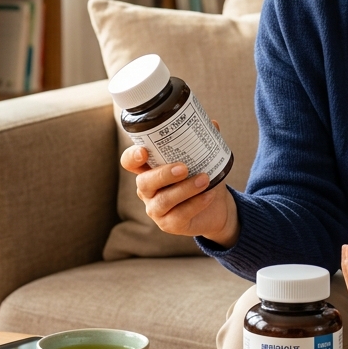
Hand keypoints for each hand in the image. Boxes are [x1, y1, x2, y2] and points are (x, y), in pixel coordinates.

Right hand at [119, 123, 237, 246]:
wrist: (217, 207)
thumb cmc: (203, 178)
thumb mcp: (204, 159)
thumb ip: (204, 142)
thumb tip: (212, 123)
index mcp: (150, 169)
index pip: (130, 162)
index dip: (132, 157)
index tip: (143, 152)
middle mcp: (148, 190)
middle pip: (144, 182)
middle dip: (162, 174)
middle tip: (183, 168)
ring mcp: (156, 209)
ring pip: (162, 201)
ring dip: (184, 189)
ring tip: (205, 179)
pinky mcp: (169, 224)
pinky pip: (179, 215)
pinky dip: (195, 204)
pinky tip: (209, 195)